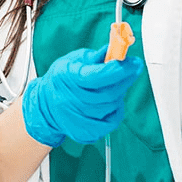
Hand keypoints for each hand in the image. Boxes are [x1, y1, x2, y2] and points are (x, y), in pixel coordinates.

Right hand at [21, 45, 142, 146]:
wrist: (47, 104)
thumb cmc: (63, 78)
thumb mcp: (74, 60)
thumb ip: (95, 57)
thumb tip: (112, 50)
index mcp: (68, 78)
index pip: (96, 77)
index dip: (117, 70)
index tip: (132, 62)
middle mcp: (71, 101)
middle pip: (107, 93)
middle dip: (125, 78)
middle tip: (134, 67)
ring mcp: (78, 119)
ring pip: (111, 107)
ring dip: (120, 92)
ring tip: (119, 82)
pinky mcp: (85, 132)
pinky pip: (110, 121)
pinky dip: (117, 109)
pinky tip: (114, 100)